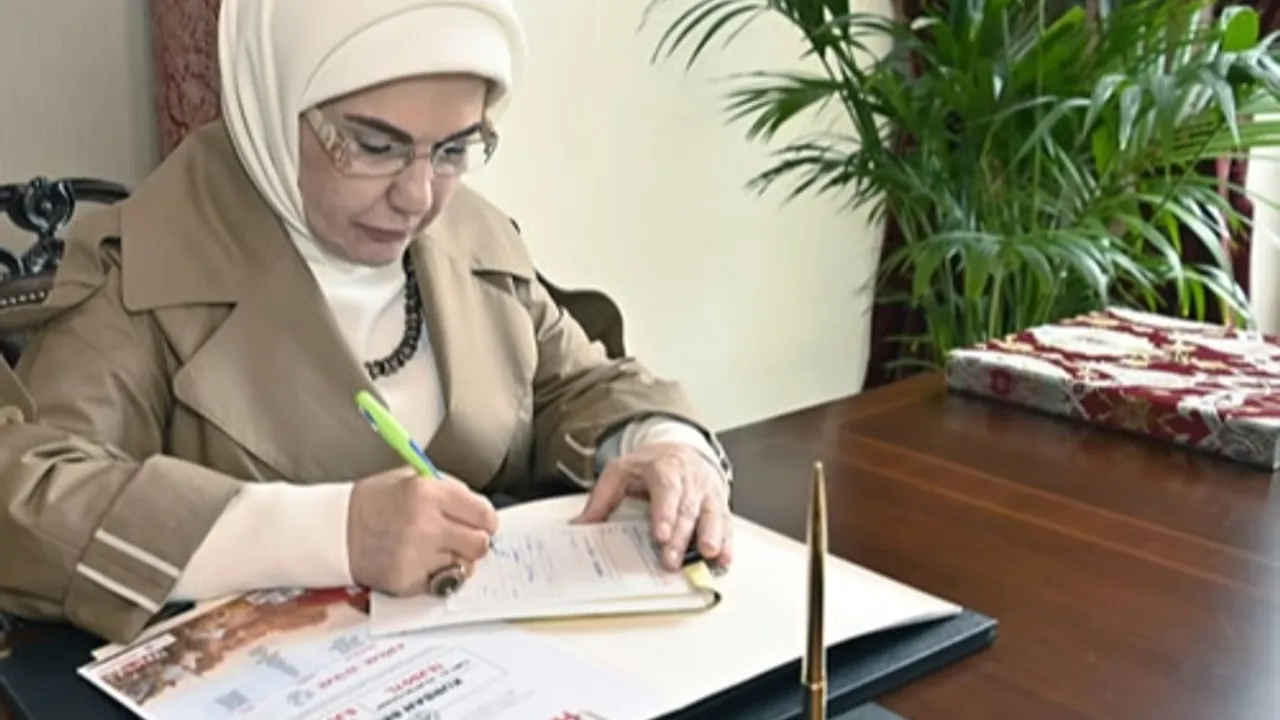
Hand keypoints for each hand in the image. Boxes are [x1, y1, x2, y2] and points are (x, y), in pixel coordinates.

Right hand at [347, 466, 498, 595]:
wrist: (335, 530)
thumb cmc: (373, 502)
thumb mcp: (410, 478)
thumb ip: (448, 489)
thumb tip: (479, 509)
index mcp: (428, 493)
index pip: (484, 514)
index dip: (486, 520)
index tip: (482, 522)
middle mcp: (425, 525)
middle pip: (480, 544)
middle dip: (476, 541)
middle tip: (463, 538)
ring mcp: (416, 556)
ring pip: (465, 566)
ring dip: (456, 558)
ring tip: (436, 549)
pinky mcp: (407, 581)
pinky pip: (442, 581)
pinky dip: (437, 574)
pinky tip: (420, 561)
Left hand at [572, 442, 731, 570]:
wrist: (681, 450)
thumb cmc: (651, 465)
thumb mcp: (621, 471)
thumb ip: (602, 498)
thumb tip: (580, 524)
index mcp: (665, 469)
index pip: (666, 489)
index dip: (664, 512)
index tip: (660, 534)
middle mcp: (690, 480)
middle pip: (687, 509)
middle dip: (681, 537)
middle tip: (672, 560)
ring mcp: (707, 493)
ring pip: (712, 514)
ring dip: (711, 536)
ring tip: (709, 555)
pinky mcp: (719, 505)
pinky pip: (726, 523)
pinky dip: (727, 542)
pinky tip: (723, 558)